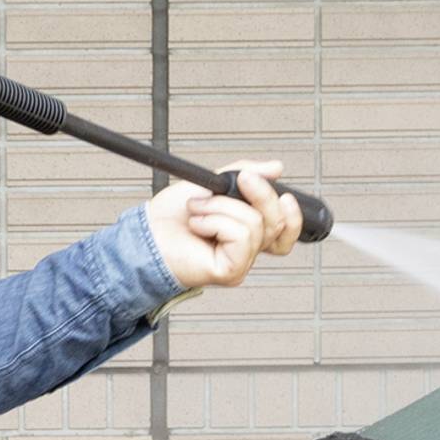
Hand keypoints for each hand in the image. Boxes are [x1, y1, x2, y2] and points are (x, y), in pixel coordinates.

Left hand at [147, 162, 303, 290]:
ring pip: (256, 224)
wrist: (147, 234)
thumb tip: (276, 168)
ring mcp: (240, 263)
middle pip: (277, 222)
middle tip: (233, 182)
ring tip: (198, 210)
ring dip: (222, 207)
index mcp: (247, 233)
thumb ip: (244, 174)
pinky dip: (217, 221)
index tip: (285, 194)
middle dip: (258, 193)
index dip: (293, 216)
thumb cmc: (172, 216)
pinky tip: (199, 225)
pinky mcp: (230, 271)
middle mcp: (246, 250)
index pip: (285, 232)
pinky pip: (240, 236)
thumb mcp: (213, 183)